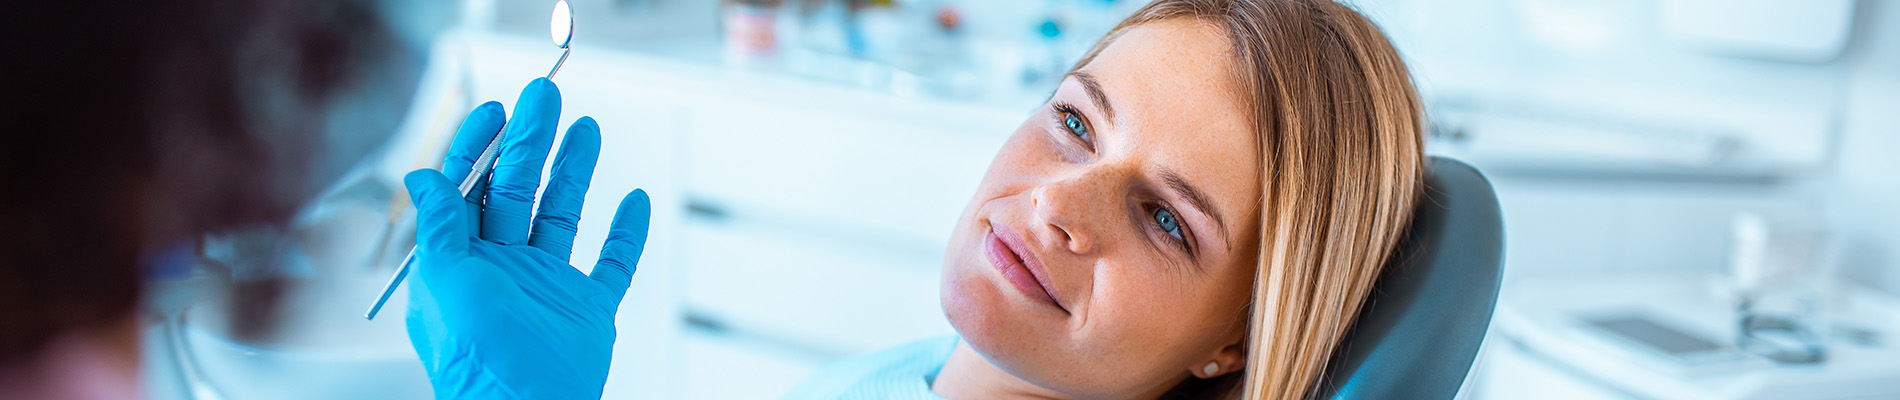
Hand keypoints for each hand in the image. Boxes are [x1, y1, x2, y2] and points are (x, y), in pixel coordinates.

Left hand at [402, 77, 649, 398]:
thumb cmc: (480, 362)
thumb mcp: (447, 284)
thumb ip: (438, 227)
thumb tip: (422, 175)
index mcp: (461, 262)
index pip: (467, 190)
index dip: (479, 146)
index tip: (497, 108)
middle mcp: (502, 269)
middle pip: (517, 190)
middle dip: (531, 141)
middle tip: (546, 96)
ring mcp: (547, 288)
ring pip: (563, 215)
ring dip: (575, 172)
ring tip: (587, 129)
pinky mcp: (587, 311)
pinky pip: (612, 264)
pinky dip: (626, 233)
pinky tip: (634, 202)